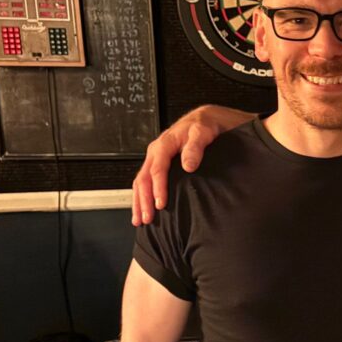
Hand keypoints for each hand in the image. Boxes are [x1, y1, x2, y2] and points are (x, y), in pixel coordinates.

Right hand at [132, 105, 251, 225]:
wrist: (202, 120)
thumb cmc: (203, 127)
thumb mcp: (202, 133)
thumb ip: (195, 148)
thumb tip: (188, 166)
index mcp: (164, 145)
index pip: (157, 170)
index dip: (158, 188)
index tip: (161, 204)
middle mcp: (155, 152)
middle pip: (144, 179)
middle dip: (143, 200)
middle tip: (147, 219)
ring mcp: (154, 159)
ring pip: (140, 182)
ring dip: (139, 202)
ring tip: (139, 220)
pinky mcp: (156, 164)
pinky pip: (144, 182)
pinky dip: (141, 197)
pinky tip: (142, 209)